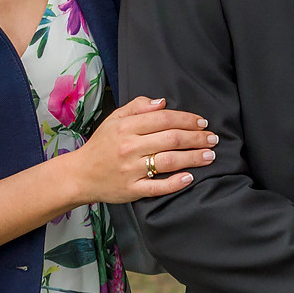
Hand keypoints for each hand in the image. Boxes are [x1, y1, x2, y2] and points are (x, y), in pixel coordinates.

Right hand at [68, 96, 216, 203]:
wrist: (80, 175)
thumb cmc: (101, 145)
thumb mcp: (114, 119)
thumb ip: (137, 107)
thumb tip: (162, 102)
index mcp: (126, 128)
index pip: (164, 119)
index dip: (188, 119)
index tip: (203, 123)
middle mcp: (129, 147)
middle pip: (172, 139)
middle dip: (197, 138)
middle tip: (213, 139)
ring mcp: (131, 170)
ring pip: (169, 161)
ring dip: (193, 158)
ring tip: (210, 156)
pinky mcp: (132, 190)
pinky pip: (157, 187)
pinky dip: (175, 182)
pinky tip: (189, 177)